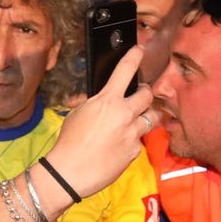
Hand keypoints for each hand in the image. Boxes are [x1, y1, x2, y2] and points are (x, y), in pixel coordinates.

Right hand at [45, 46, 155, 197]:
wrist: (71, 171)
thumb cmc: (69, 142)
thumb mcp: (77, 114)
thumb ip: (93, 104)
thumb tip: (100, 100)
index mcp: (107, 101)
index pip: (125, 71)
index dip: (134, 57)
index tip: (140, 50)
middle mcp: (124, 114)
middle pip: (148, 94)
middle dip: (145, 92)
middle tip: (141, 95)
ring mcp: (132, 133)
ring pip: (151, 118)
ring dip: (146, 116)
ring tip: (137, 120)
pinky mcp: (134, 151)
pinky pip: (139, 140)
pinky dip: (132, 140)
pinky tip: (119, 146)